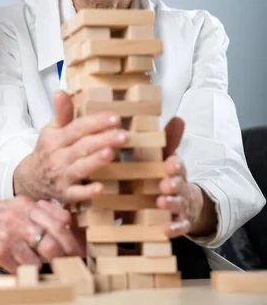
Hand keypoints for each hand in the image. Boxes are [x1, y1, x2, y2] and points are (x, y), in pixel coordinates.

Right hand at [0, 197, 83, 272]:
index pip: (59, 222)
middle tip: (68, 265)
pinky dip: (24, 272)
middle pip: (52, 242)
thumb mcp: (13, 207)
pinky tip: (21, 269)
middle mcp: (17, 217)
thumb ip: (38, 212)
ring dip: (43, 266)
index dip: (72, 240)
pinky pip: (20, 268)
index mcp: (24, 205)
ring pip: (38, 258)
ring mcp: (7, 234)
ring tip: (44, 268)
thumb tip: (67, 221)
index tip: (78, 251)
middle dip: (64, 257)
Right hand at [14, 90, 127, 202]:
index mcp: (55, 139)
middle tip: (123, 135)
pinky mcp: (65, 194)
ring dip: (95, 161)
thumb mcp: (50, 130)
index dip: (95, 123)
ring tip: (111, 152)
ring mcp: (61, 176)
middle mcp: (58, 157)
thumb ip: (61, 113)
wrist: (30, 179)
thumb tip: (61, 91)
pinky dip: (87, 192)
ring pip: (80, 168)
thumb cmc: (47, 152)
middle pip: (82, 147)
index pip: (77, 128)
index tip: (114, 118)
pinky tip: (99, 188)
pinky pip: (76, 194)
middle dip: (103, 140)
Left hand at [158, 117, 216, 237]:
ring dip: (171, 203)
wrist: (187, 202)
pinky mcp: (180, 222)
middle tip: (165, 183)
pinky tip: (165, 229)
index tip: (170, 162)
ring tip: (161, 202)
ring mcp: (182, 205)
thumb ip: (170, 141)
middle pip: (180, 185)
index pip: (178, 166)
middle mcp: (181, 187)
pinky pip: (179, 226)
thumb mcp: (168, 158)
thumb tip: (178, 119)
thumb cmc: (170, 176)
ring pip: (179, 204)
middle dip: (174, 184)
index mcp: (176, 171)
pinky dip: (174, 228)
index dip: (175, 165)